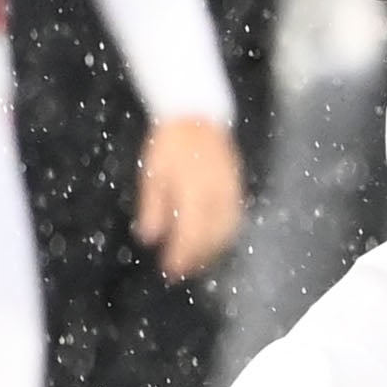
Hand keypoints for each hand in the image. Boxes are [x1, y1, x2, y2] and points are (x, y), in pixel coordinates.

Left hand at [134, 115, 244, 278]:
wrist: (197, 114)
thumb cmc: (171, 142)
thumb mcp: (152, 173)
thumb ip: (152, 207)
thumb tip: (149, 238)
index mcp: (194, 188)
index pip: (191, 232)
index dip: (182, 255)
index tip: (170, 270)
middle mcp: (217, 192)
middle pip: (212, 237)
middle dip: (197, 259)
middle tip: (179, 272)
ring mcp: (230, 190)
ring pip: (228, 231)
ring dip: (212, 251)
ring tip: (196, 263)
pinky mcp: (237, 188)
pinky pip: (235, 220)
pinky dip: (225, 237)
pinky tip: (212, 243)